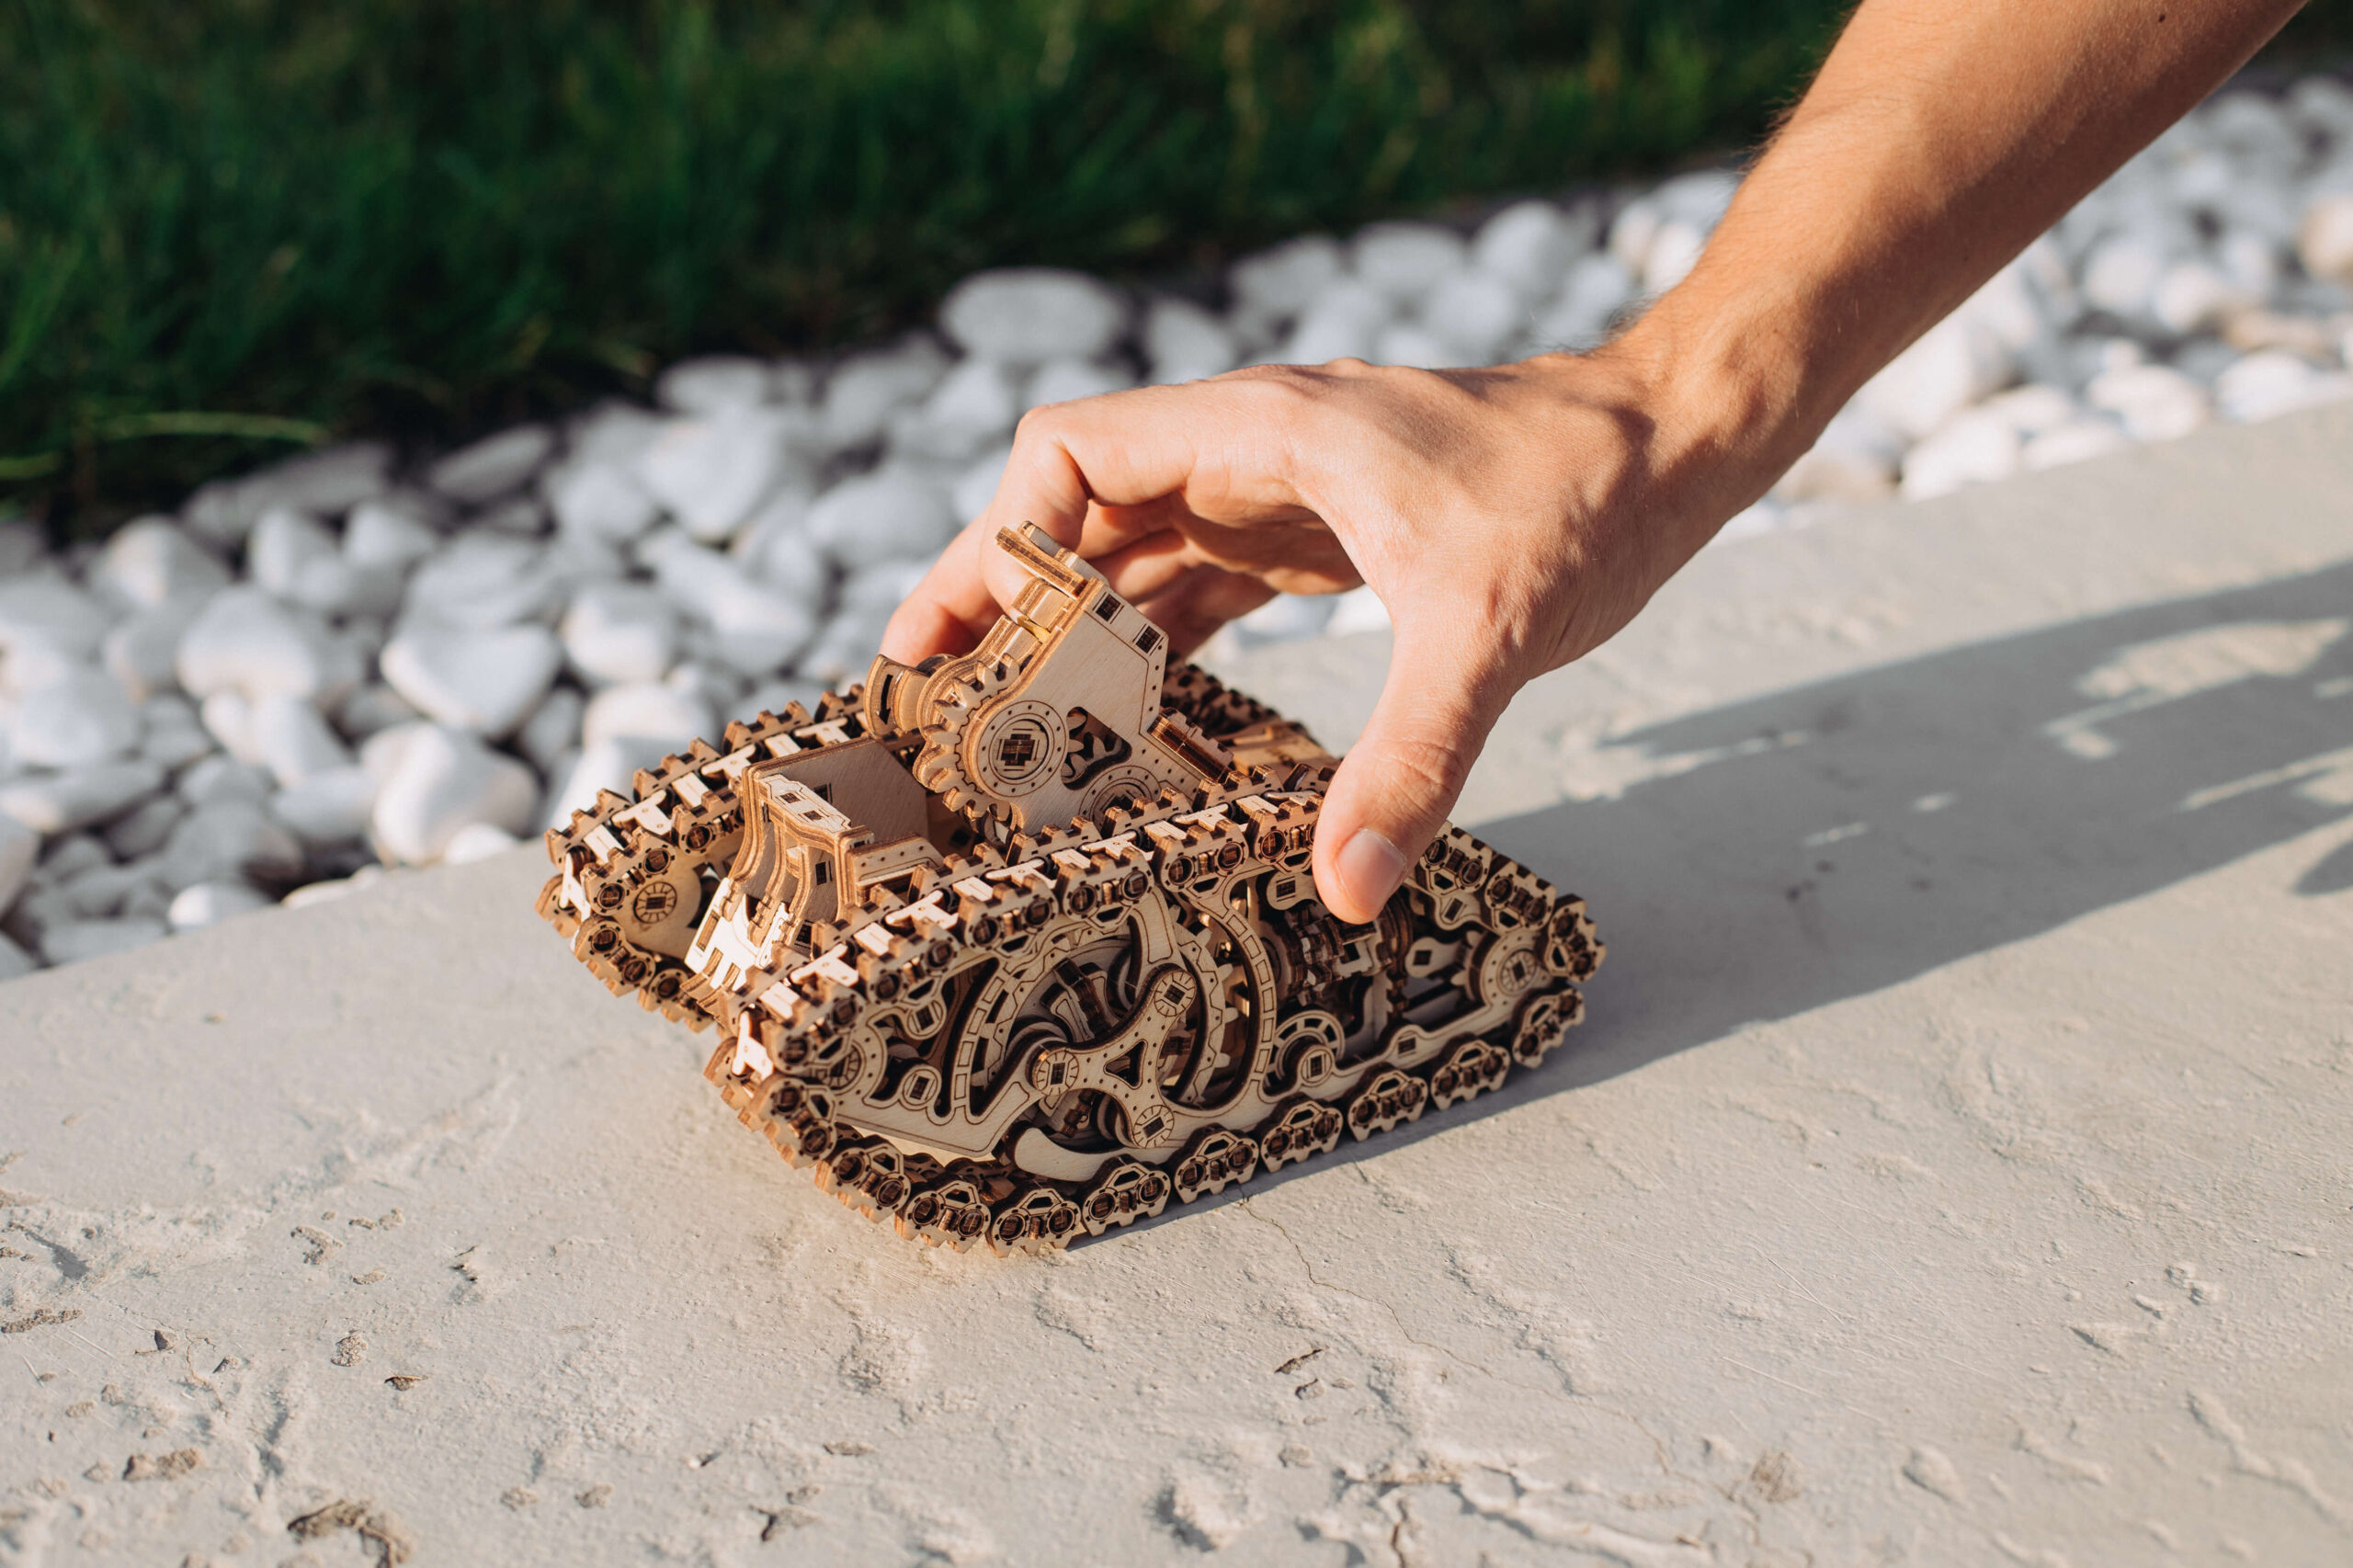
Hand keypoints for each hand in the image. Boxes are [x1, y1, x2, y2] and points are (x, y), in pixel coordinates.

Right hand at [882, 344, 1785, 921]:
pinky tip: (1130, 716)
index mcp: (1264, 433)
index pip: (1072, 452)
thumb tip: (1347, 888)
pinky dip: (1154, 641)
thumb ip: (1412, 756)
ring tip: (1001, 720)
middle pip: (1080, 511)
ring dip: (1071, 625)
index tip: (967, 637)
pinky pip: (1204, 584)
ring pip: (1136, 551)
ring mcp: (1286, 493)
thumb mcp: (1490, 632)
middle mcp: (1255, 451)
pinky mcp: (1323, 535)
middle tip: (930, 694)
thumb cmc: (1584, 498)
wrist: (1675, 443)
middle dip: (1004, 593)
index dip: (1002, 535)